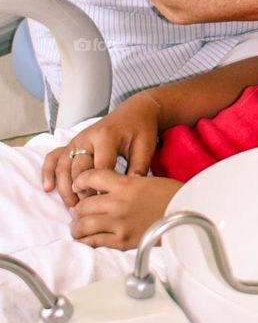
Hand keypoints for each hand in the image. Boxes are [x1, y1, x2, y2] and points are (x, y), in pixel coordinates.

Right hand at [42, 94, 160, 207]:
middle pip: (78, 169)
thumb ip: (138, 168)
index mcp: (106, 137)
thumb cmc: (140, 130)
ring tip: (71, 207)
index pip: (100, 168)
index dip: (101, 189)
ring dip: (64, 187)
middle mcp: (87, 137)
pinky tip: (48, 188)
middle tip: (86, 211)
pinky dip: (48, 171)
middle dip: (81, 192)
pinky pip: (54, 156)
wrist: (134, 112)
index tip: (104, 205)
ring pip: (63, 166)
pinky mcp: (72, 143)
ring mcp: (77, 140)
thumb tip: (130, 193)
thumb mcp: (145, 147)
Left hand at [69, 170, 182, 248]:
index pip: (91, 177)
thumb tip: (105, 192)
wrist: (187, 215)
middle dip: (78, 208)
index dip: (80, 180)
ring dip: (77, 226)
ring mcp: (118, 224)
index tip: (78, 184)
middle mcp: (118, 203)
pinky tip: (85, 238)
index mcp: (126, 183)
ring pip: (83, 225)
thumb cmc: (171, 196)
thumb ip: (123, 185)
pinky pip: (94, 242)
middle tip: (78, 210)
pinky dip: (86, 240)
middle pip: (83, 204)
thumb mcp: (145, 180)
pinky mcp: (121, 241)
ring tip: (78, 226)